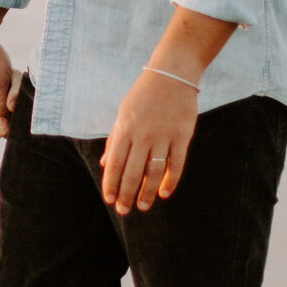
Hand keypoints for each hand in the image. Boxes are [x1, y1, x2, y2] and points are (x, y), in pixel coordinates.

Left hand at [100, 70, 196, 214]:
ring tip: (143, 206)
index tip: (109, 200)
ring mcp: (163, 136)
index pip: (115, 163)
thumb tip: (104, 165)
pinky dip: (170, 181)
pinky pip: (176, 164)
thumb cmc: (143, 95)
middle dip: (127, 194)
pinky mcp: (182, 136)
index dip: (111, 184)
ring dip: (147, 192)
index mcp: (125, 129)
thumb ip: (114, 140)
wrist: (171, 76)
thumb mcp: (122, 114)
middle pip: (133, 172)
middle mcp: (143, 135)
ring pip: (154, 172)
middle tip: (124, 211)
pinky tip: (164, 193)